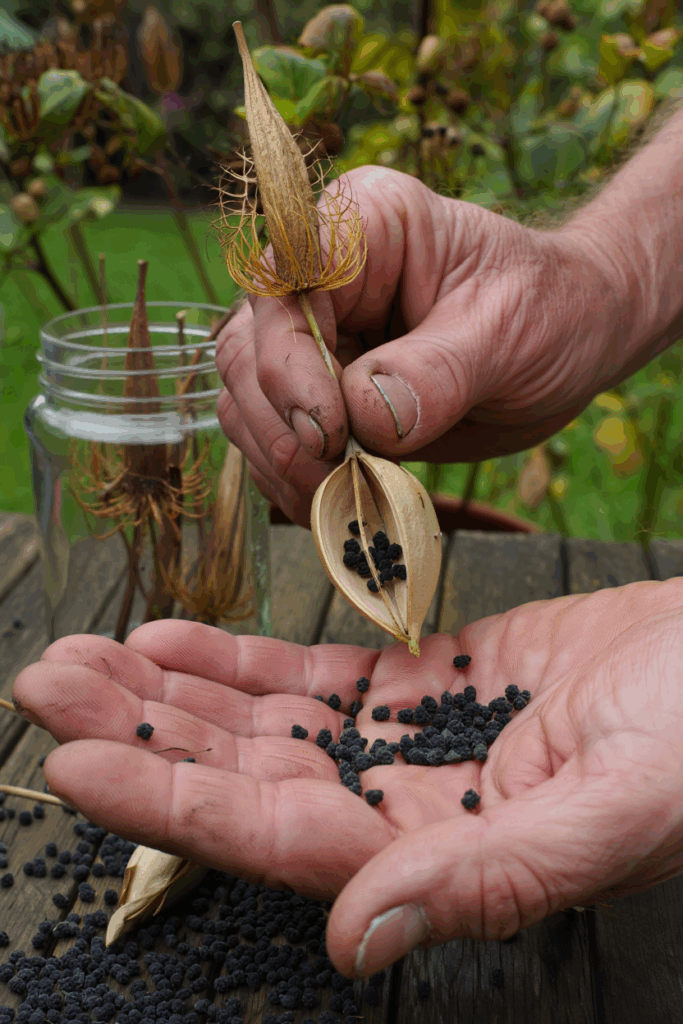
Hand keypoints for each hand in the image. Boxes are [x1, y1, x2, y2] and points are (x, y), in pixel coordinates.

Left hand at [13, 578, 682, 976]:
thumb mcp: (613, 810)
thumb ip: (493, 877)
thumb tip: (361, 939)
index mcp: (436, 854)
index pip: (272, 837)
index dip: (168, 804)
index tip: (73, 762)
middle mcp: (401, 806)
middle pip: (242, 777)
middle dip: (139, 732)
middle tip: (46, 682)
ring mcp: (406, 741)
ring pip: (262, 722)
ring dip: (171, 690)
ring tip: (87, 653)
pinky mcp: (422, 682)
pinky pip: (311, 676)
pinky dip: (239, 659)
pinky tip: (178, 639)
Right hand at [215, 166, 628, 525]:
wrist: (570, 341)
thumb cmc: (549, 311)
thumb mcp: (509, 333)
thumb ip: (436, 373)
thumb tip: (361, 418)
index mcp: (363, 228)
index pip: (283, 284)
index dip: (288, 362)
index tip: (329, 434)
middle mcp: (321, 277)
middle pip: (249, 349)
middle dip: (281, 427)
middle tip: (331, 484)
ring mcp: (315, 337)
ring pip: (247, 399)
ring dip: (279, 461)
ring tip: (335, 502)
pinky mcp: (321, 392)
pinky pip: (275, 436)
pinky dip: (291, 478)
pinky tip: (332, 504)